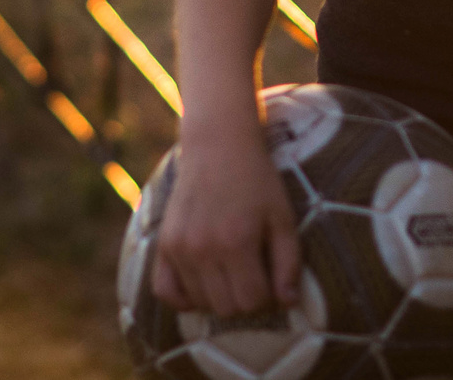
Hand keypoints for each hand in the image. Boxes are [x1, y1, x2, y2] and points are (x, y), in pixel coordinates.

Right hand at [152, 127, 302, 316]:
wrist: (219, 144)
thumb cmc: (257, 180)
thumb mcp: (282, 216)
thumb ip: (288, 262)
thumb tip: (288, 303)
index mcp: (237, 242)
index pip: (251, 302)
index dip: (267, 296)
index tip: (271, 277)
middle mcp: (203, 248)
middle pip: (226, 308)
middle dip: (245, 299)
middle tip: (253, 274)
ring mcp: (179, 247)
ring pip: (200, 303)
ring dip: (219, 296)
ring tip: (232, 270)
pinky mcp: (164, 243)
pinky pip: (164, 292)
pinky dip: (183, 297)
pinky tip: (202, 284)